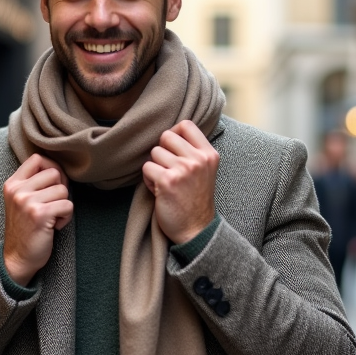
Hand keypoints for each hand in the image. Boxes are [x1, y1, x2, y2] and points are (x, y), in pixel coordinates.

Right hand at [3, 154, 72, 285]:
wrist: (17, 258)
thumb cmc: (25, 229)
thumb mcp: (21, 201)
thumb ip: (33, 183)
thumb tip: (59, 169)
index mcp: (12, 184)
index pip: (37, 158)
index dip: (52, 168)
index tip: (53, 185)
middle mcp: (17, 190)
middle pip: (54, 172)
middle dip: (61, 189)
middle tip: (54, 205)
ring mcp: (27, 202)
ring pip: (63, 190)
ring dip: (63, 205)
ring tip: (52, 217)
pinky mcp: (39, 214)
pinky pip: (67, 205)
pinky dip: (66, 217)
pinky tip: (54, 226)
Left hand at [142, 120, 218, 244]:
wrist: (196, 229)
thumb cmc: (196, 199)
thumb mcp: (204, 170)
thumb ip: (193, 151)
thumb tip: (171, 132)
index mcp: (209, 154)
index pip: (186, 125)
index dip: (174, 134)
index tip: (173, 150)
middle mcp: (198, 159)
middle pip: (166, 136)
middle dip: (162, 152)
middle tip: (168, 170)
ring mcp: (183, 169)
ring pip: (154, 152)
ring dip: (155, 168)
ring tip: (165, 183)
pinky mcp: (167, 181)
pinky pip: (147, 168)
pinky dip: (148, 180)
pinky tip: (159, 191)